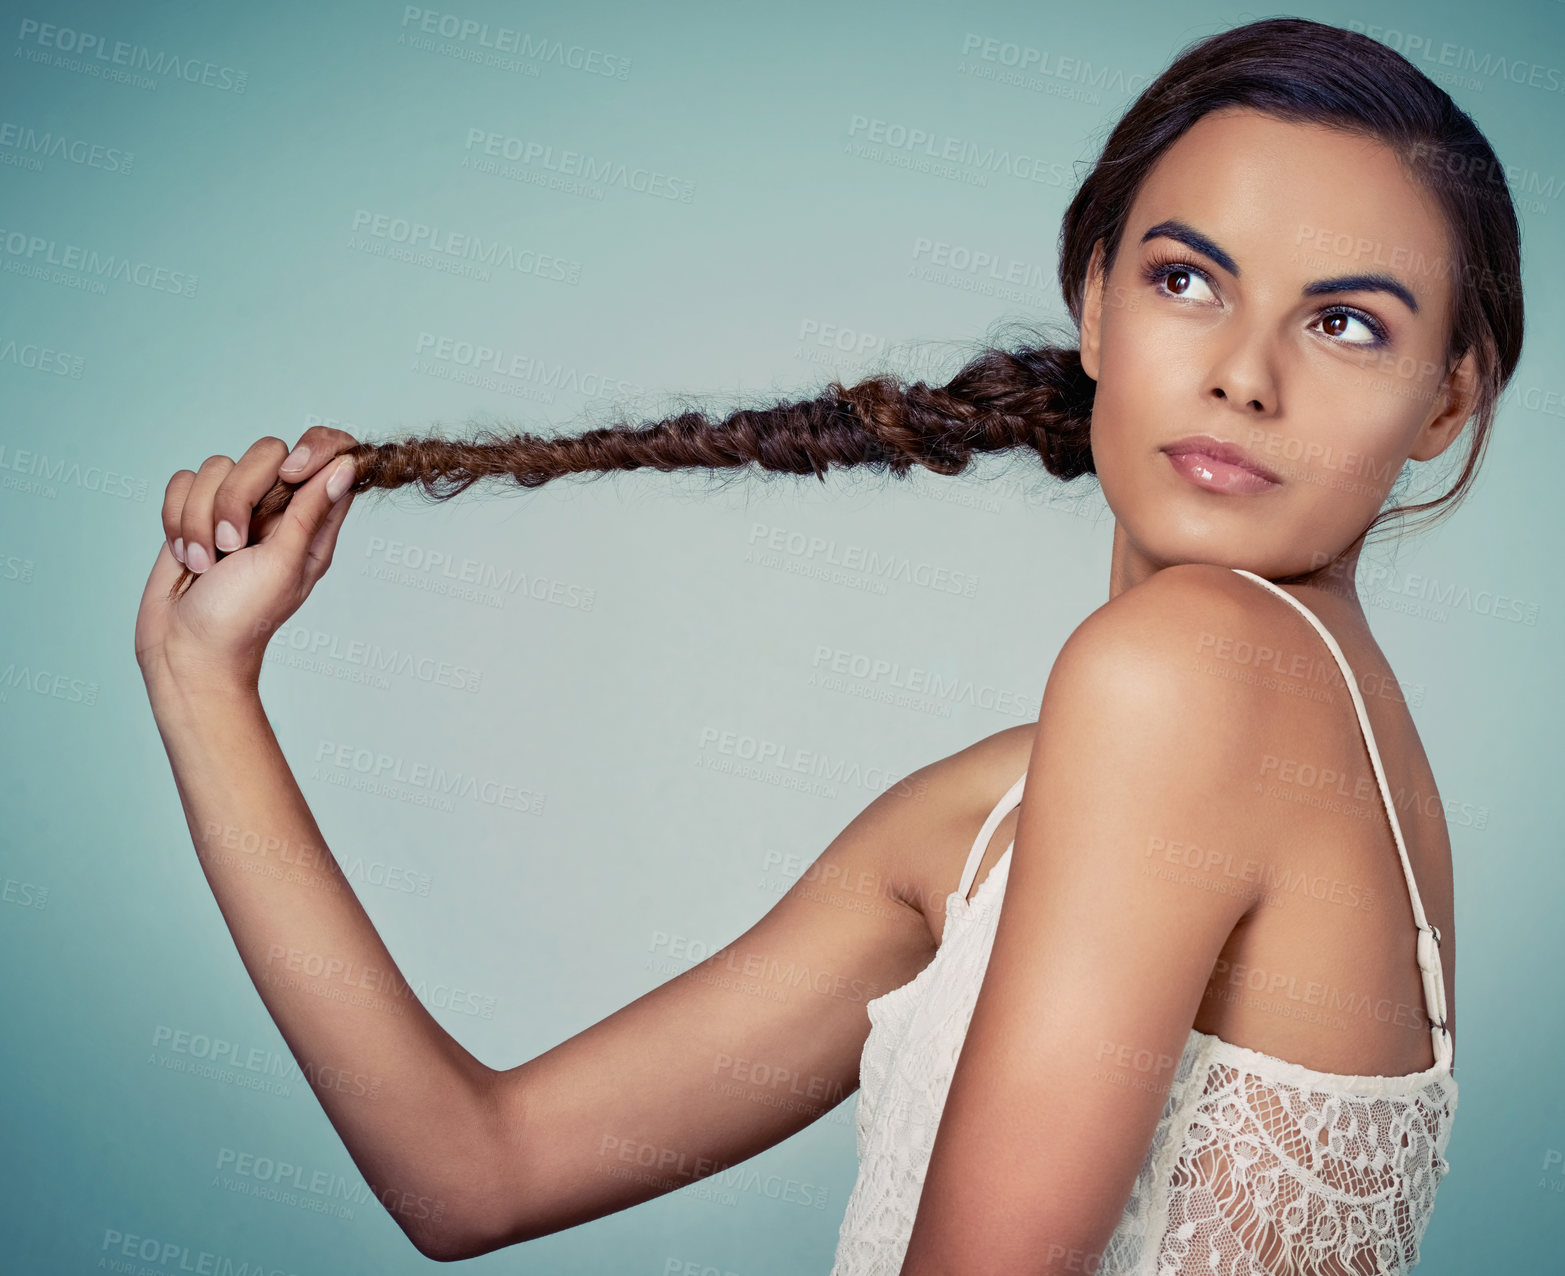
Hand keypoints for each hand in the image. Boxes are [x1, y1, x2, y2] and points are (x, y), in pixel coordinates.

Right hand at [135, 426, 362, 690]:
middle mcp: (276, 508)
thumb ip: (310, 512)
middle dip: (237, 497)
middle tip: (233, 544)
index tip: (291, 474)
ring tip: (206, 564)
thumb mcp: (284, 565)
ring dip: (200, 519)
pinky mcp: (194, 512)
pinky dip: (177, 520)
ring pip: (215, 467)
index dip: (316, 448)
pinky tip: (187, 556)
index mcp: (312, 520)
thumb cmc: (242, 617)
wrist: (185, 648)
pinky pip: (182, 482)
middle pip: (266, 452)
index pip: (330, 454)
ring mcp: (234, 508)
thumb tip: (345, 466)